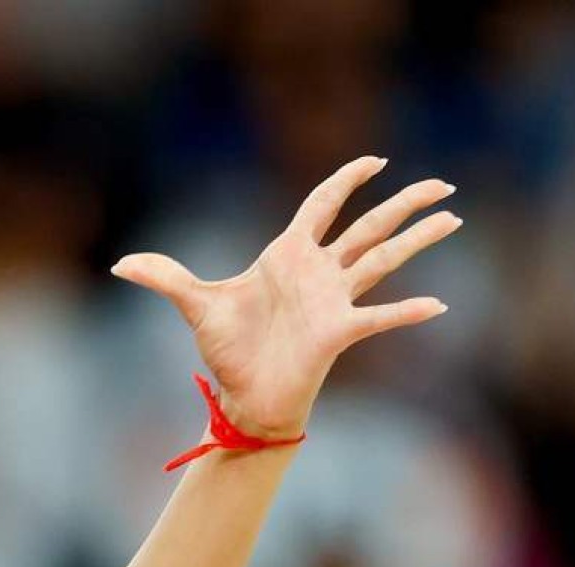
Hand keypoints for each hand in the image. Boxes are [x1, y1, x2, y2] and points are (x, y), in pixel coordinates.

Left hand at [110, 155, 458, 438]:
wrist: (242, 396)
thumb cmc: (227, 351)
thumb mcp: (193, 304)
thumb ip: (164, 277)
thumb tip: (121, 264)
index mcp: (288, 255)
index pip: (323, 205)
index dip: (347, 181)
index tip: (376, 162)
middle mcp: (319, 273)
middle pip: (370, 227)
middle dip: (404, 204)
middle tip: (442, 184)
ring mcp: (335, 300)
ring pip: (384, 258)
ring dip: (419, 238)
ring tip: (454, 217)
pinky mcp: (340, 331)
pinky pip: (379, 316)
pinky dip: (407, 311)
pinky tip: (438, 305)